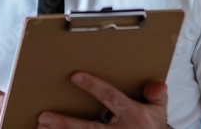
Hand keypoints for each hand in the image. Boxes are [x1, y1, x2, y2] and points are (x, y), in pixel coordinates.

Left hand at [36, 72, 169, 128]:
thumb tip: (158, 85)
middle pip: (90, 128)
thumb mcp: (158, 109)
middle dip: (67, 123)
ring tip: (42, 126)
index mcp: (134, 116)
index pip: (111, 97)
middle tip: (44, 116)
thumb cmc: (151, 126)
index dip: (94, 87)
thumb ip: (157, 94)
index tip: (75, 76)